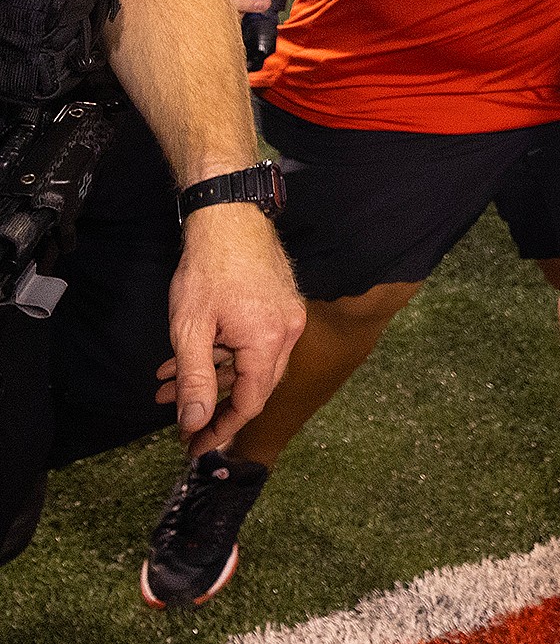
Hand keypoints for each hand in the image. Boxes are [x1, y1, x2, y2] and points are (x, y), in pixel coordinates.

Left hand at [154, 201, 305, 452]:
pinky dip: (222, 356)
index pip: (250, 403)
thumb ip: (195, 380)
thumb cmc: (208, 270)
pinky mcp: (280, 305)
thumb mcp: (190, 331)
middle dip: (212, 406)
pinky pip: (253, 344)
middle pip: (253, 387)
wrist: (229, 218)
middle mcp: (287, 333)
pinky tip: (188, 358)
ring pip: (249, 365)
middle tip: (179, 424)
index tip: (194, 445)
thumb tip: (194, 422)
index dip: (221, 429)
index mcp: (268, 342)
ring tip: (167, 385)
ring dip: (210, 378)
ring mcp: (286, 318)